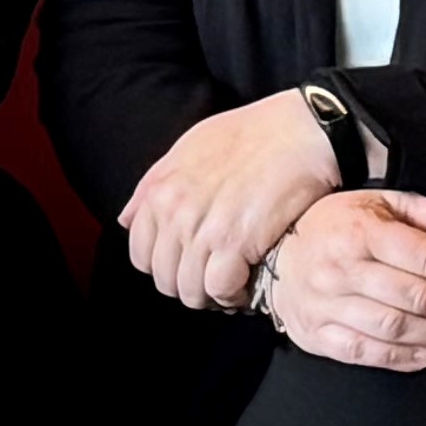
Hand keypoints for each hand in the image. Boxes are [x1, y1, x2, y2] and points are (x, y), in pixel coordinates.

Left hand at [122, 92, 343, 313]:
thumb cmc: (250, 135)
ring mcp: (203, 230)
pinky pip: (220, 288)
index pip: (140, 255)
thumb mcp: (188, 148)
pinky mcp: (235, 242)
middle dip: (189, 285)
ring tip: (232, 283)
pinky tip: (247, 282)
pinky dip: (233, 294)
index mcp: (159, 192)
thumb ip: (152, 185)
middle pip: (165, 279)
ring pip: (191, 291)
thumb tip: (126, 220)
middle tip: (214, 278)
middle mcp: (175, 214)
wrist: (299, 132)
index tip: (188, 265)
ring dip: (212, 294)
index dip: (165, 267)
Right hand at [255, 189, 425, 369]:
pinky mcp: (316, 333)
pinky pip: (362, 352)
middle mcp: (341, 268)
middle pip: (417, 296)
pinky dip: (398, 358)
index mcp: (362, 231)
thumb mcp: (387, 205)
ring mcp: (326, 303)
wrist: (274, 255)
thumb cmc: (339, 229)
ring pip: (395, 326)